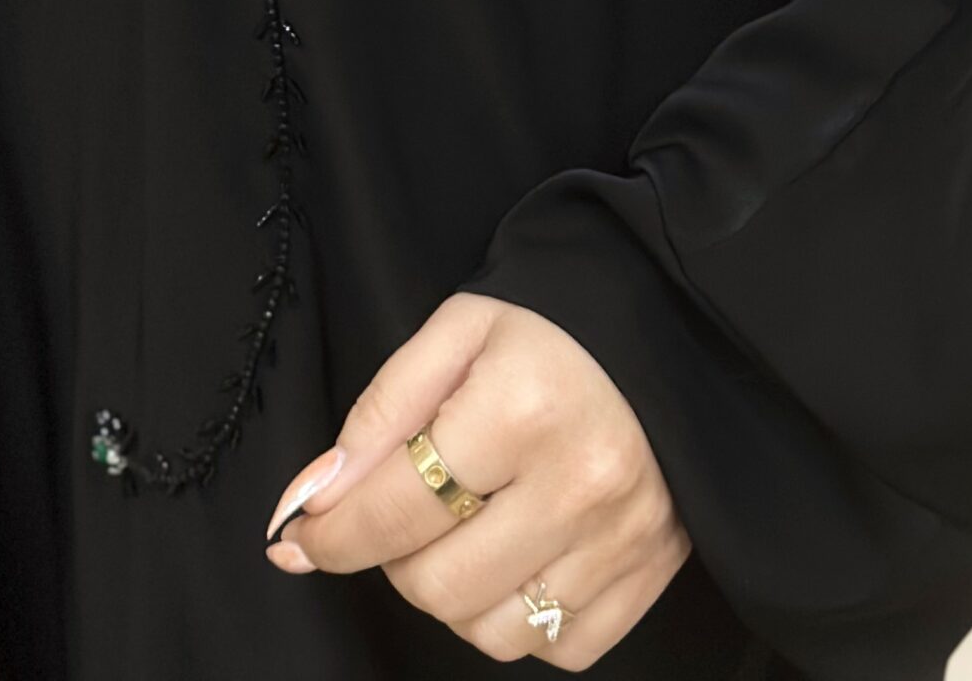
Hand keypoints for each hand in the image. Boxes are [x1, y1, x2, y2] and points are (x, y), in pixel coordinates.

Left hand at [264, 293, 688, 665]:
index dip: (332, 533)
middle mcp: (578, 485)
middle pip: (437, 586)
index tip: (302, 536)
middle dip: (394, 559)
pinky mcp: (652, 573)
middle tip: (404, 511)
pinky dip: (522, 618)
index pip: (395, 511)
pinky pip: (559, 647)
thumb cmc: (553, 327)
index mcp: (521, 410)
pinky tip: (519, 555)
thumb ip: (378, 417)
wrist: (669, 325)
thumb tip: (311, 503)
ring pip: (493, 633)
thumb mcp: (455, 333)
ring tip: (464, 530)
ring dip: (456, 595)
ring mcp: (622, 538)